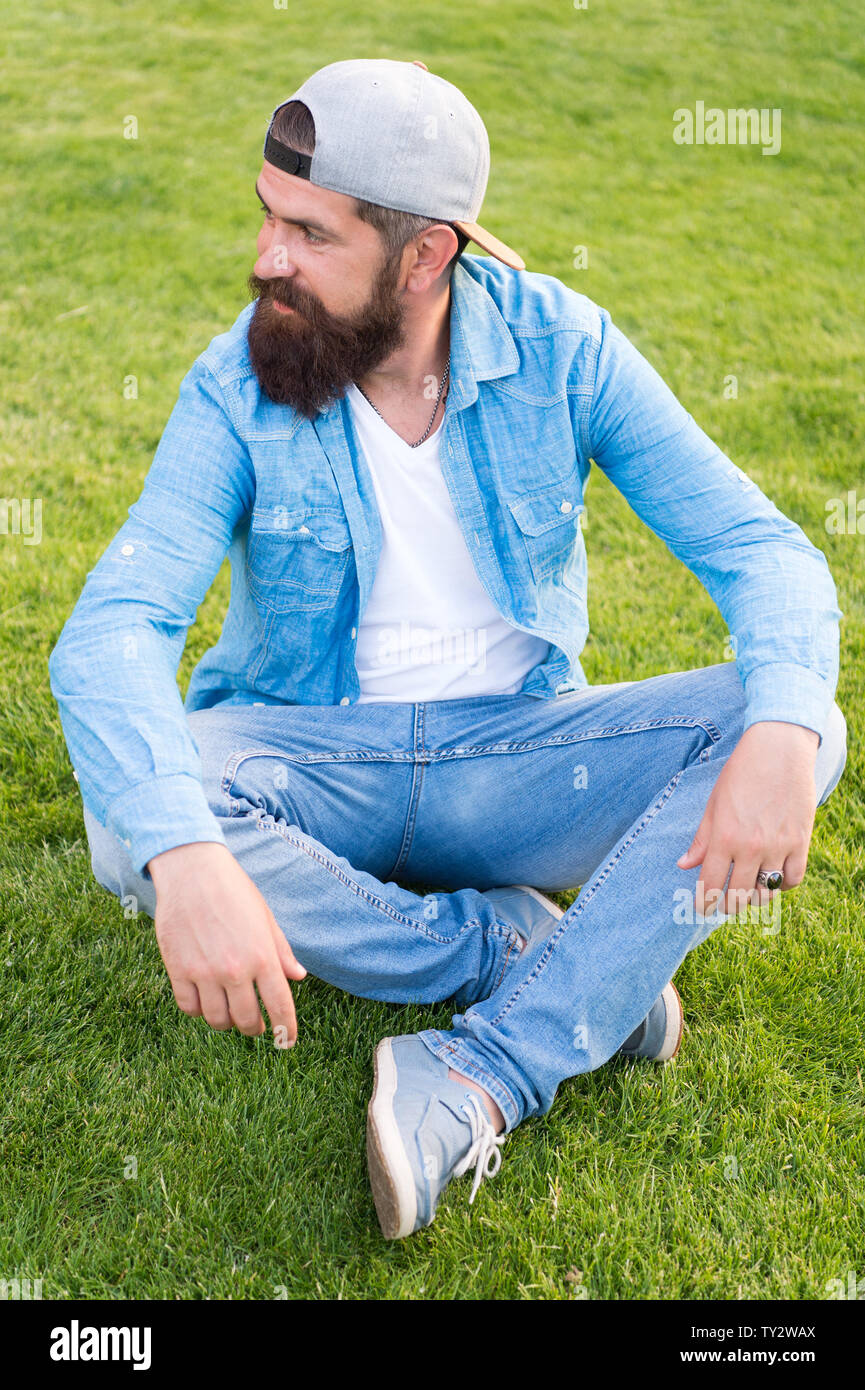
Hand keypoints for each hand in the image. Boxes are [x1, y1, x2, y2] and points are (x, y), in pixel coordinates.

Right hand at [148, 842, 306, 1042]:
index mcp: (262, 956)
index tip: (288, 1041)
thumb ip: (281, 951)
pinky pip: (189, 1007)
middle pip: (247, 1021)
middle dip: (254, 1029)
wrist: (192, 870)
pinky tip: (205, 1000)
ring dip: (226, 1023)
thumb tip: (298, 977)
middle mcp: (235, 970)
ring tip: (229, 1013)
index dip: (287, 1030)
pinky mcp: (177, 970)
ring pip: (217, 1020)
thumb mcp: (265, 917)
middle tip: (256, 1027)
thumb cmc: (234, 890)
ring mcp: (204, 972)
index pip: (280, 1006)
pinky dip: (198, 1011)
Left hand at [677, 721, 818, 915]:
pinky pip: (793, 879)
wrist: (778, 749)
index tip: (702, 909)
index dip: (704, 903)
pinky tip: (774, 878)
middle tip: (724, 905)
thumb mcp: (714, 804)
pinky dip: (783, 885)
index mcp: (724, 838)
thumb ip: (702, 839)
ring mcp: (779, 846)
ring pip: (767, 893)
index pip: (711, 885)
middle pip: (738, 896)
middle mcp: (751, 847)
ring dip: (755, 898)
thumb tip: (684, 865)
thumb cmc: (741, 773)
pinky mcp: (801, 842)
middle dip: (728, 906)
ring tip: (748, 892)